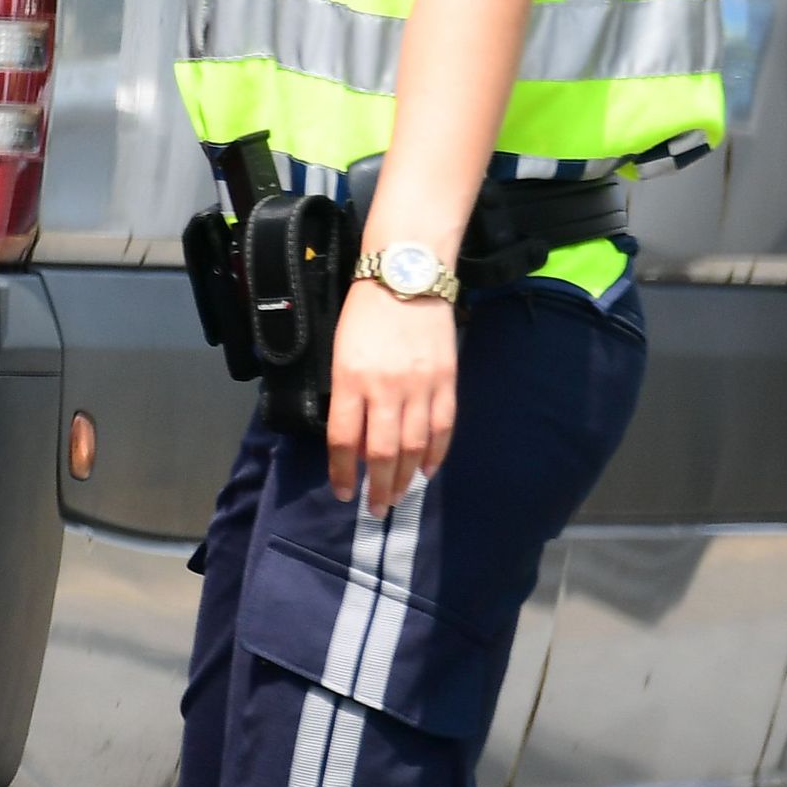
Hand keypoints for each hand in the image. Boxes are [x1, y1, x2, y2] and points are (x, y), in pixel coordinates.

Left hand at [323, 280, 458, 512]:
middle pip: (381, 452)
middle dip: (377, 486)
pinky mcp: (446, 381)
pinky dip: (435, 454)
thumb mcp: (340, 352)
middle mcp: (385, 388)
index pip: (342, 438)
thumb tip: (352, 440)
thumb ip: (346, 395)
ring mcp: (420, 386)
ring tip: (397, 498)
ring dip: (405, 478)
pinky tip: (427, 471)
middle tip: (374, 508)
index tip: (341, 492)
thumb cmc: (364, 314)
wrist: (406, 277)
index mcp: (350, 379)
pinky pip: (442, 428)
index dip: (341, 471)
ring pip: (413, 446)